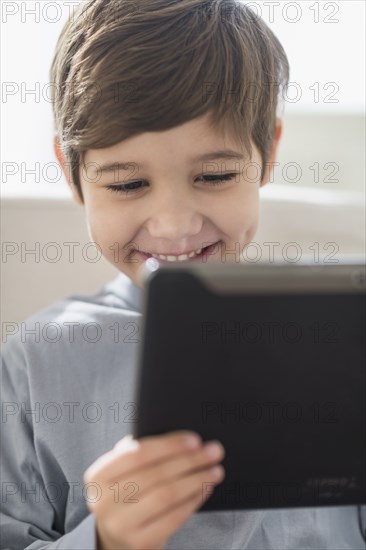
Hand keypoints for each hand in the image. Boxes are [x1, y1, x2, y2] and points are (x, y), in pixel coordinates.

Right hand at [83, 430, 224, 549]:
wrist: (117, 538)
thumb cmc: (127, 492)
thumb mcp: (123, 471)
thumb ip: (140, 451)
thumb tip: (181, 438)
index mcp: (98, 476)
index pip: (137, 453)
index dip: (168, 445)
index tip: (195, 439)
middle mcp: (103, 502)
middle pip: (156, 474)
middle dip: (190, 460)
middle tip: (214, 451)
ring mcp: (120, 525)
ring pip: (167, 495)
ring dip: (196, 480)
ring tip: (215, 470)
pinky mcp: (140, 543)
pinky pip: (174, 517)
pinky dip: (194, 500)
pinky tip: (205, 489)